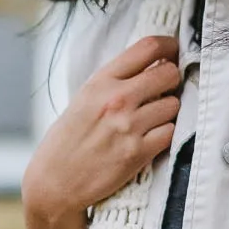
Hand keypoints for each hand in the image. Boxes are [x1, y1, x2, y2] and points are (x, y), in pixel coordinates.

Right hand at [21, 34, 180, 228]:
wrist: (54, 183)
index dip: (169, 45)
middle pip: (169, 73)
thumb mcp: (82, 99)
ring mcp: (129, 126)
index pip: (147, 47)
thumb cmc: (66, 142)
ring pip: (174, 104)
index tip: (173, 50)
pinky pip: (170, 132)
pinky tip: (151, 137)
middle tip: (165, 89)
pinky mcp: (138, 152)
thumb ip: (113, 82)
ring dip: (169, 110)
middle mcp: (116, 99)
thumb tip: (148, 66)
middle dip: (172, 80)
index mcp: (100, 81)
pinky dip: (165, 134)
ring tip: (153, 118)